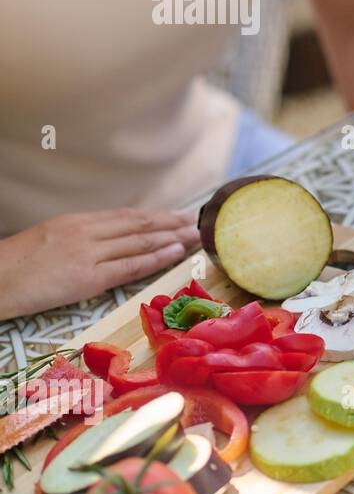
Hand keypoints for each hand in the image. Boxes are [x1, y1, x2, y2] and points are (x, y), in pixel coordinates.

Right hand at [0, 209, 198, 320]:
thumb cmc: (15, 263)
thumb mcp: (49, 238)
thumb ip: (79, 237)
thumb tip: (107, 241)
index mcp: (77, 221)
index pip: (126, 216)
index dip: (155, 216)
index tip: (176, 215)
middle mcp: (87, 233)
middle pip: (139, 224)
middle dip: (171, 222)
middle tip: (196, 221)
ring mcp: (88, 254)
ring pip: (140, 242)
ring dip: (171, 238)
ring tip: (194, 235)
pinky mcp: (87, 278)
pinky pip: (129, 266)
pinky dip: (155, 258)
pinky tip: (174, 253)